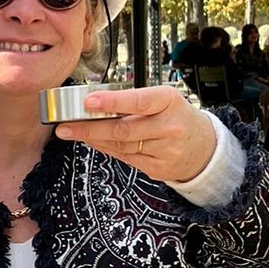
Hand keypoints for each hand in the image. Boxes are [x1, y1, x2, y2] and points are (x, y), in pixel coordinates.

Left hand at [52, 86, 217, 181]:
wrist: (203, 146)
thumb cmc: (176, 116)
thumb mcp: (163, 99)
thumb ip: (134, 100)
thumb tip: (96, 101)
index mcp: (169, 101)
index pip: (138, 101)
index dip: (112, 102)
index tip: (88, 102)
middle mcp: (168, 126)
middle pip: (123, 129)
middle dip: (90, 127)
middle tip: (66, 125)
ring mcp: (164, 150)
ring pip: (121, 146)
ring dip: (93, 139)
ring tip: (72, 132)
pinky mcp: (158, 168)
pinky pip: (125, 158)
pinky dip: (105, 149)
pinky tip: (92, 142)